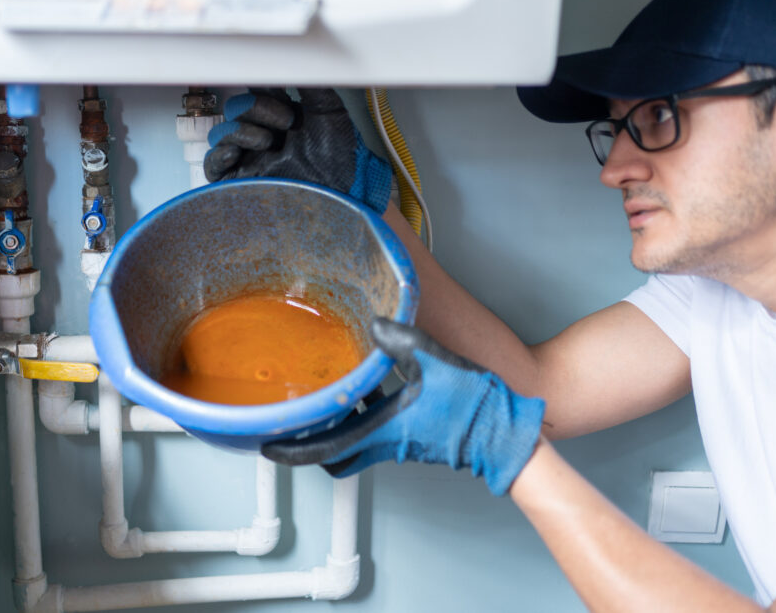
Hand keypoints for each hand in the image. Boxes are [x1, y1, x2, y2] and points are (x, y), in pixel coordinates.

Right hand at [204, 88, 392, 213]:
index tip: (267, 78)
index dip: (258, 85)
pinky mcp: (241, 181)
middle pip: (236, 109)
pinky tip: (236, 152)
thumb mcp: (329, 110)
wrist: (340, 192)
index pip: (255, 92)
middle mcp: (263, 135)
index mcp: (281, 117)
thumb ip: (310, 83)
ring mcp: (250, 158)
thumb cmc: (340, 157)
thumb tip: (296, 57)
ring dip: (242, 131)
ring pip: (222, 133)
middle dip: (257, 108)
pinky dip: (220, 154)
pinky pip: (213, 165)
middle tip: (287, 122)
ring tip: (269, 142)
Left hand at [262, 318, 545, 495]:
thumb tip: (374, 324)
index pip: (326, 448)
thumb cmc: (476, 408)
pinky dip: (360, 414)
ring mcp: (399, 442)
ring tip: (321, 396)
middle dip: (307, 439)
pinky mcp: (412, 436)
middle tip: (288, 420)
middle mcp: (387, 443)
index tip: (269, 444)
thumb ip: (401, 340)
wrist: (507, 433)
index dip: (293, 449)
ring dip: (334, 423)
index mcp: (384, 431)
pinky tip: (366, 386)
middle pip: (333, 450)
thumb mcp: (436, 362)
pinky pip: (374, 429)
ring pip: (353, 439)